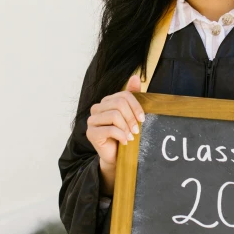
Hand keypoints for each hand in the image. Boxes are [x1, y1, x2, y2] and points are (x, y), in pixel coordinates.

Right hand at [86, 74, 143, 191]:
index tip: (143, 118)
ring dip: (126, 128)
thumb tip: (135, 77)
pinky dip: (121, 136)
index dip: (136, 106)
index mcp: (106, 101)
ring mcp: (92, 120)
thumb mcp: (131, 115)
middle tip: (137, 130)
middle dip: (131, 118)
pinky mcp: (91, 133)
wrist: (116, 156)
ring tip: (131, 136)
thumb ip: (132, 96)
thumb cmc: (124, 134)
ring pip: (114, 115)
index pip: (124, 95)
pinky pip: (109, 129)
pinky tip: (124, 141)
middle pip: (119, 104)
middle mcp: (97, 108)